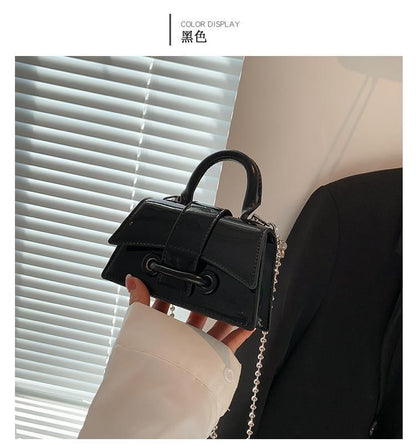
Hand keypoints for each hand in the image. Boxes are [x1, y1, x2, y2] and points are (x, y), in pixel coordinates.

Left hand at [125, 274, 254, 352]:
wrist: (161, 396)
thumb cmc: (147, 364)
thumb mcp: (140, 325)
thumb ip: (138, 301)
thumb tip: (132, 278)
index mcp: (162, 333)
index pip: (167, 308)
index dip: (173, 294)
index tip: (182, 279)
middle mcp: (181, 341)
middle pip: (195, 317)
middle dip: (204, 302)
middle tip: (212, 286)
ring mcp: (198, 350)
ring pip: (215, 328)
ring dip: (226, 315)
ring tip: (236, 301)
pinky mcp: (213, 359)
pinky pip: (230, 345)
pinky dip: (241, 334)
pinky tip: (249, 324)